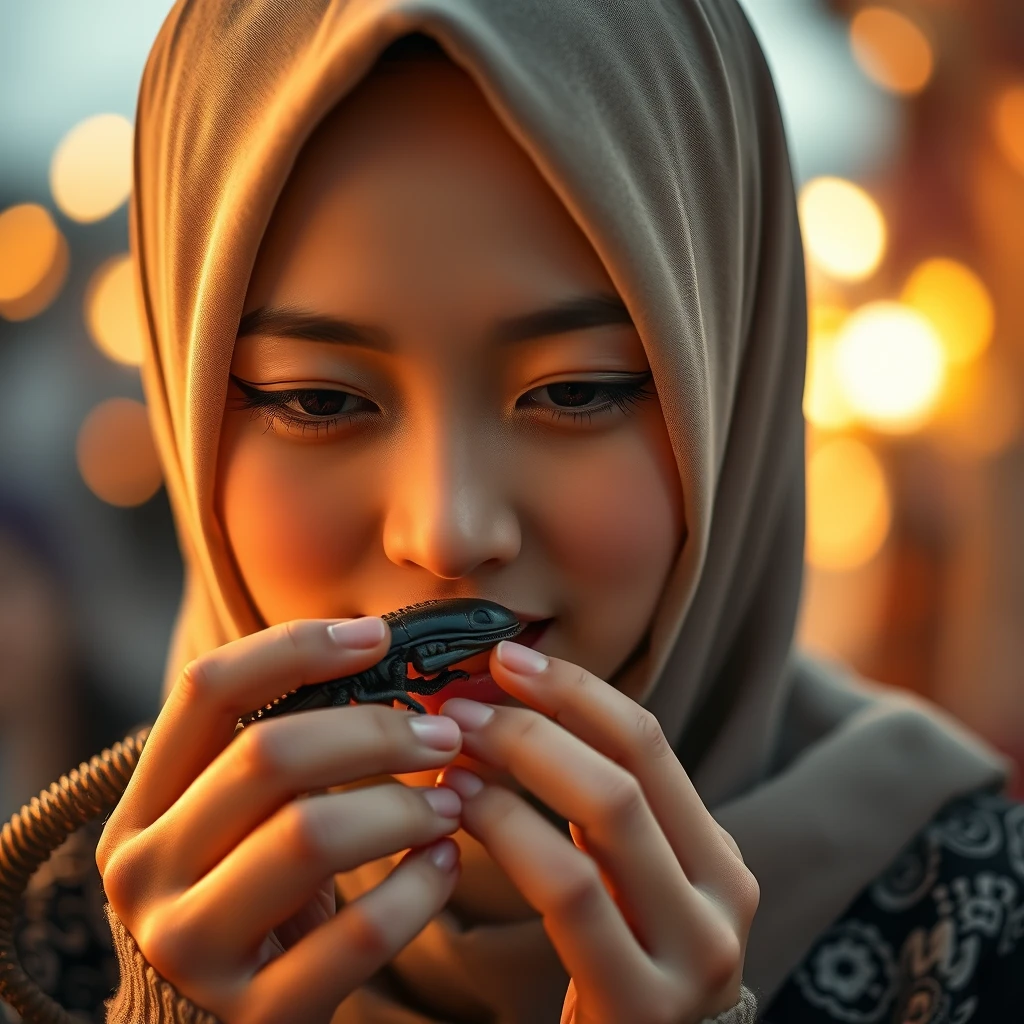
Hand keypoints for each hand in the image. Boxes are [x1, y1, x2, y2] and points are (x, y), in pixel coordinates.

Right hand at [96, 617, 465, 1023]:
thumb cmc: (246, 909)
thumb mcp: (233, 831)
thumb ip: (277, 762)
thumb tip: (381, 666)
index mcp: (144, 808)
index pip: (206, 690)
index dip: (297, 647)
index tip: (377, 637)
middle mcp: (148, 872)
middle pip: (268, 755)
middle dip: (374, 732)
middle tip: (443, 732)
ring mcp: (190, 951)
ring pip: (310, 835)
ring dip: (402, 806)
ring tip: (454, 800)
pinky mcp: (253, 1018)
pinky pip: (356, 935)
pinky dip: (419, 888)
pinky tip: (445, 863)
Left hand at [436, 641, 758, 1023]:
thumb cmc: (609, 981)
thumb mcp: (626, 891)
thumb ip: (595, 818)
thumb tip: (513, 713)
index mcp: (717, 860)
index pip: (650, 743)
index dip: (576, 691)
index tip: (507, 658)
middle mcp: (723, 900)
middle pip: (629, 769)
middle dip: (538, 721)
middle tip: (462, 702)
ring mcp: (694, 956)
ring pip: (607, 814)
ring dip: (518, 765)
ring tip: (451, 749)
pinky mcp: (643, 1004)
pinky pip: (570, 889)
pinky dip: (508, 831)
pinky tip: (457, 811)